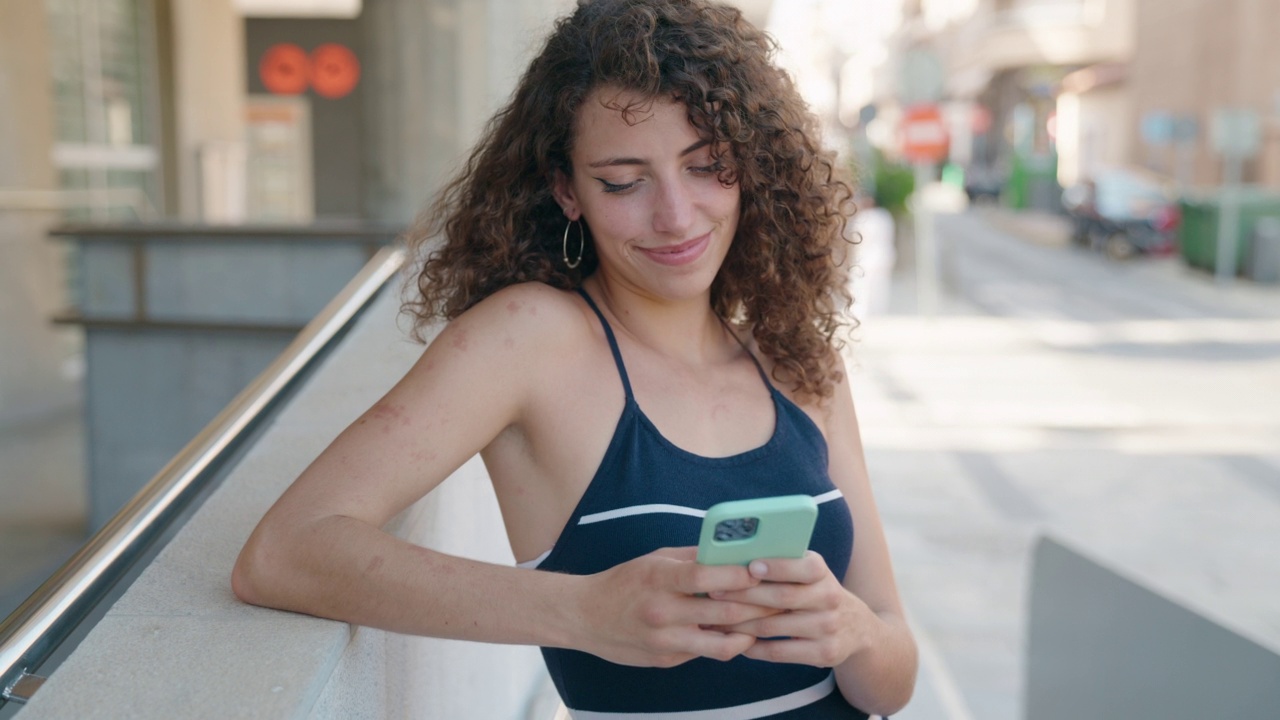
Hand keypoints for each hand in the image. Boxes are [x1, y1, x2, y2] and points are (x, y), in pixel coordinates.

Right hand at [572, 547, 778, 667]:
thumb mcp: (654, 559)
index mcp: (659, 579)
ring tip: (766, 623)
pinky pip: (705, 654)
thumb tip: (733, 549)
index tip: (763, 569)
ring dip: (749, 632)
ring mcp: (664, 641)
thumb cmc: (624, 582)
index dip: (739, 574)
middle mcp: (662, 612)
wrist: (584, 616)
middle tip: (781, 599)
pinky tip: (740, 634)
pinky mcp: (666, 661)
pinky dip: (726, 643)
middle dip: (758, 606)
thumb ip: (693, 557)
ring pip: (722, 644)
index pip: (707, 576)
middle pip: (724, 612)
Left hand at [711, 551, 875, 666]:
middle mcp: (829, 598)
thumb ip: (783, 564)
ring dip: (739, 623)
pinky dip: (753, 647)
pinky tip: (735, 640)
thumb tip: (734, 557)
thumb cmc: (816, 592)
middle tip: (713, 592)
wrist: (857, 629)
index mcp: (823, 572)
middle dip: (744, 594)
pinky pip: (778, 652)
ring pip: (773, 627)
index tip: (750, 565)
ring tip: (714, 618)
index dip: (778, 566)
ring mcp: (828, 628)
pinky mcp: (824, 654)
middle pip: (781, 597)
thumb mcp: (810, 574)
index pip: (804, 566)